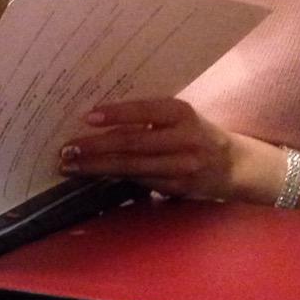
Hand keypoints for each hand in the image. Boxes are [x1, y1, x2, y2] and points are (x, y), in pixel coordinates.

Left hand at [59, 97, 282, 203]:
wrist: (233, 164)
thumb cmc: (193, 132)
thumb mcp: (178, 117)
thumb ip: (146, 116)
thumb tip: (96, 118)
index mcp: (181, 113)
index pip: (145, 111)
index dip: (117, 114)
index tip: (88, 117)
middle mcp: (184, 139)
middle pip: (134, 143)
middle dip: (96, 147)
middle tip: (67, 149)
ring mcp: (181, 167)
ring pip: (132, 167)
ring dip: (97, 167)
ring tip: (70, 165)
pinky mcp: (177, 188)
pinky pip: (138, 182)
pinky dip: (112, 178)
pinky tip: (91, 176)